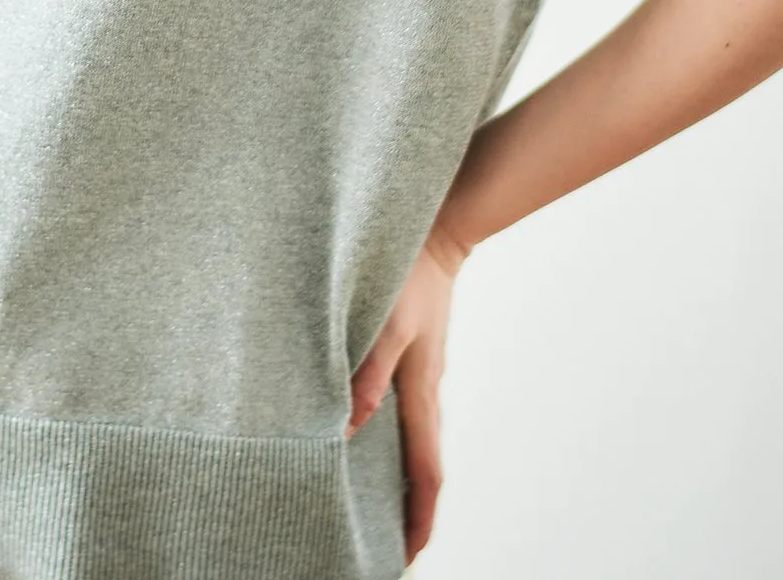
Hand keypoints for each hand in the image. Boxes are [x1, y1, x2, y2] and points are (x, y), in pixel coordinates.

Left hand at [345, 218, 472, 566]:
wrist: (436, 234)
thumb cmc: (408, 274)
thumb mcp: (389, 323)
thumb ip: (369, 373)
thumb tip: (346, 428)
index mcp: (423, 392)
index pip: (426, 472)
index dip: (420, 517)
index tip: (409, 556)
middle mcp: (425, 392)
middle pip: (422, 467)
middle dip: (411, 510)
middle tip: (391, 548)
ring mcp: (420, 376)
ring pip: (412, 442)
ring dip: (400, 478)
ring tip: (375, 507)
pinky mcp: (410, 358)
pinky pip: (402, 414)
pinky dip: (392, 442)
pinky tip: (367, 440)